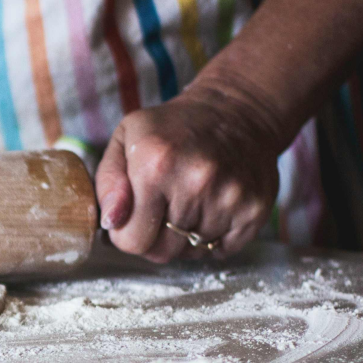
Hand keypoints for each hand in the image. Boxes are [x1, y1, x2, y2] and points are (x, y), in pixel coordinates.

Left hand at [95, 83, 282, 262]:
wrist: (237, 110)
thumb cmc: (172, 129)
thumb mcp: (125, 140)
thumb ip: (107, 183)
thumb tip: (112, 222)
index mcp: (155, 166)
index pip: (132, 241)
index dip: (128, 234)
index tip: (134, 216)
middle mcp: (196, 182)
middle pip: (162, 252)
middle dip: (156, 238)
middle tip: (163, 209)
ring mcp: (229, 197)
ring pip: (192, 252)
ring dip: (186, 236)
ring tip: (191, 200)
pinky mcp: (254, 209)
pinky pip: (223, 250)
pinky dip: (215, 237)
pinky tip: (213, 206)